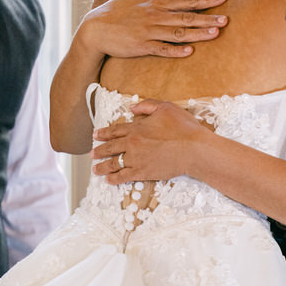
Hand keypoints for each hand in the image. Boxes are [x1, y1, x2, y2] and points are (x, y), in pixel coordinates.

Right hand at [81, 0, 227, 58]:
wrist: (96, 29)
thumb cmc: (117, 9)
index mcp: (156, 3)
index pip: (186, 0)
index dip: (206, 0)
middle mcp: (155, 16)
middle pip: (186, 17)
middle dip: (208, 18)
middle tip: (226, 19)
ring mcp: (149, 32)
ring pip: (178, 33)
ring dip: (197, 33)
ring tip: (215, 33)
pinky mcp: (142, 46)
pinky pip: (162, 49)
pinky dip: (176, 50)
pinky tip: (189, 51)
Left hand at [91, 99, 213, 183]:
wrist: (193, 149)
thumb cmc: (183, 128)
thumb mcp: (166, 108)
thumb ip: (147, 106)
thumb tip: (132, 108)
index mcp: (136, 128)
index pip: (115, 131)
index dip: (103, 133)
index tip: (95, 135)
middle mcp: (132, 144)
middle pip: (110, 148)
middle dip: (99, 151)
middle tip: (92, 154)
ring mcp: (136, 159)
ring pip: (113, 163)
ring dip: (102, 167)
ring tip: (95, 169)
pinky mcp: (142, 172)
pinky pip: (123, 176)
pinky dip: (114, 179)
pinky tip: (109, 180)